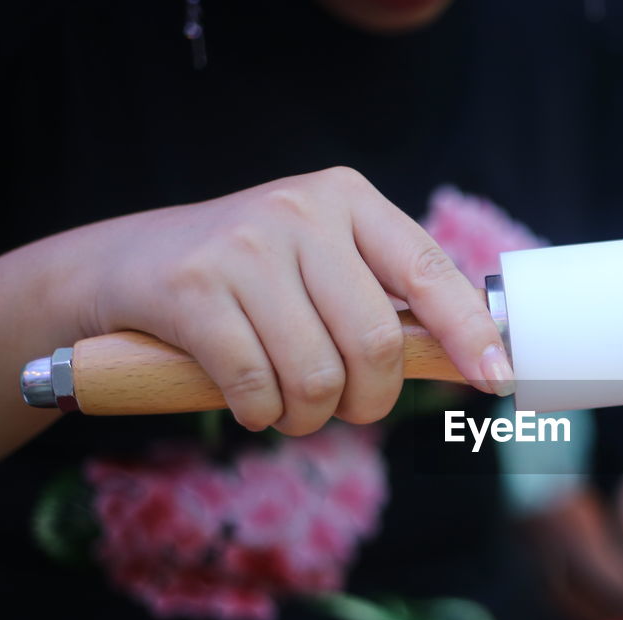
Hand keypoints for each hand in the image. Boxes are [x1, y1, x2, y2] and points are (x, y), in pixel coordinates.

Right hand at [81, 166, 510, 434]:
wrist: (124, 266)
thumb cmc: (249, 279)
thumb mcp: (322, 262)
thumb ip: (385, 296)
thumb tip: (478, 352)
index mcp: (347, 199)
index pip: (428, 270)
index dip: (468, 331)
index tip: (498, 376)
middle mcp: (301, 212)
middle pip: (376, 343)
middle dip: (369, 400)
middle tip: (349, 408)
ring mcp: (245, 247)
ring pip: (318, 376)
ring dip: (309, 417)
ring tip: (289, 404)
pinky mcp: (193, 289)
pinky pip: (257, 387)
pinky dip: (260, 413)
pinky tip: (248, 400)